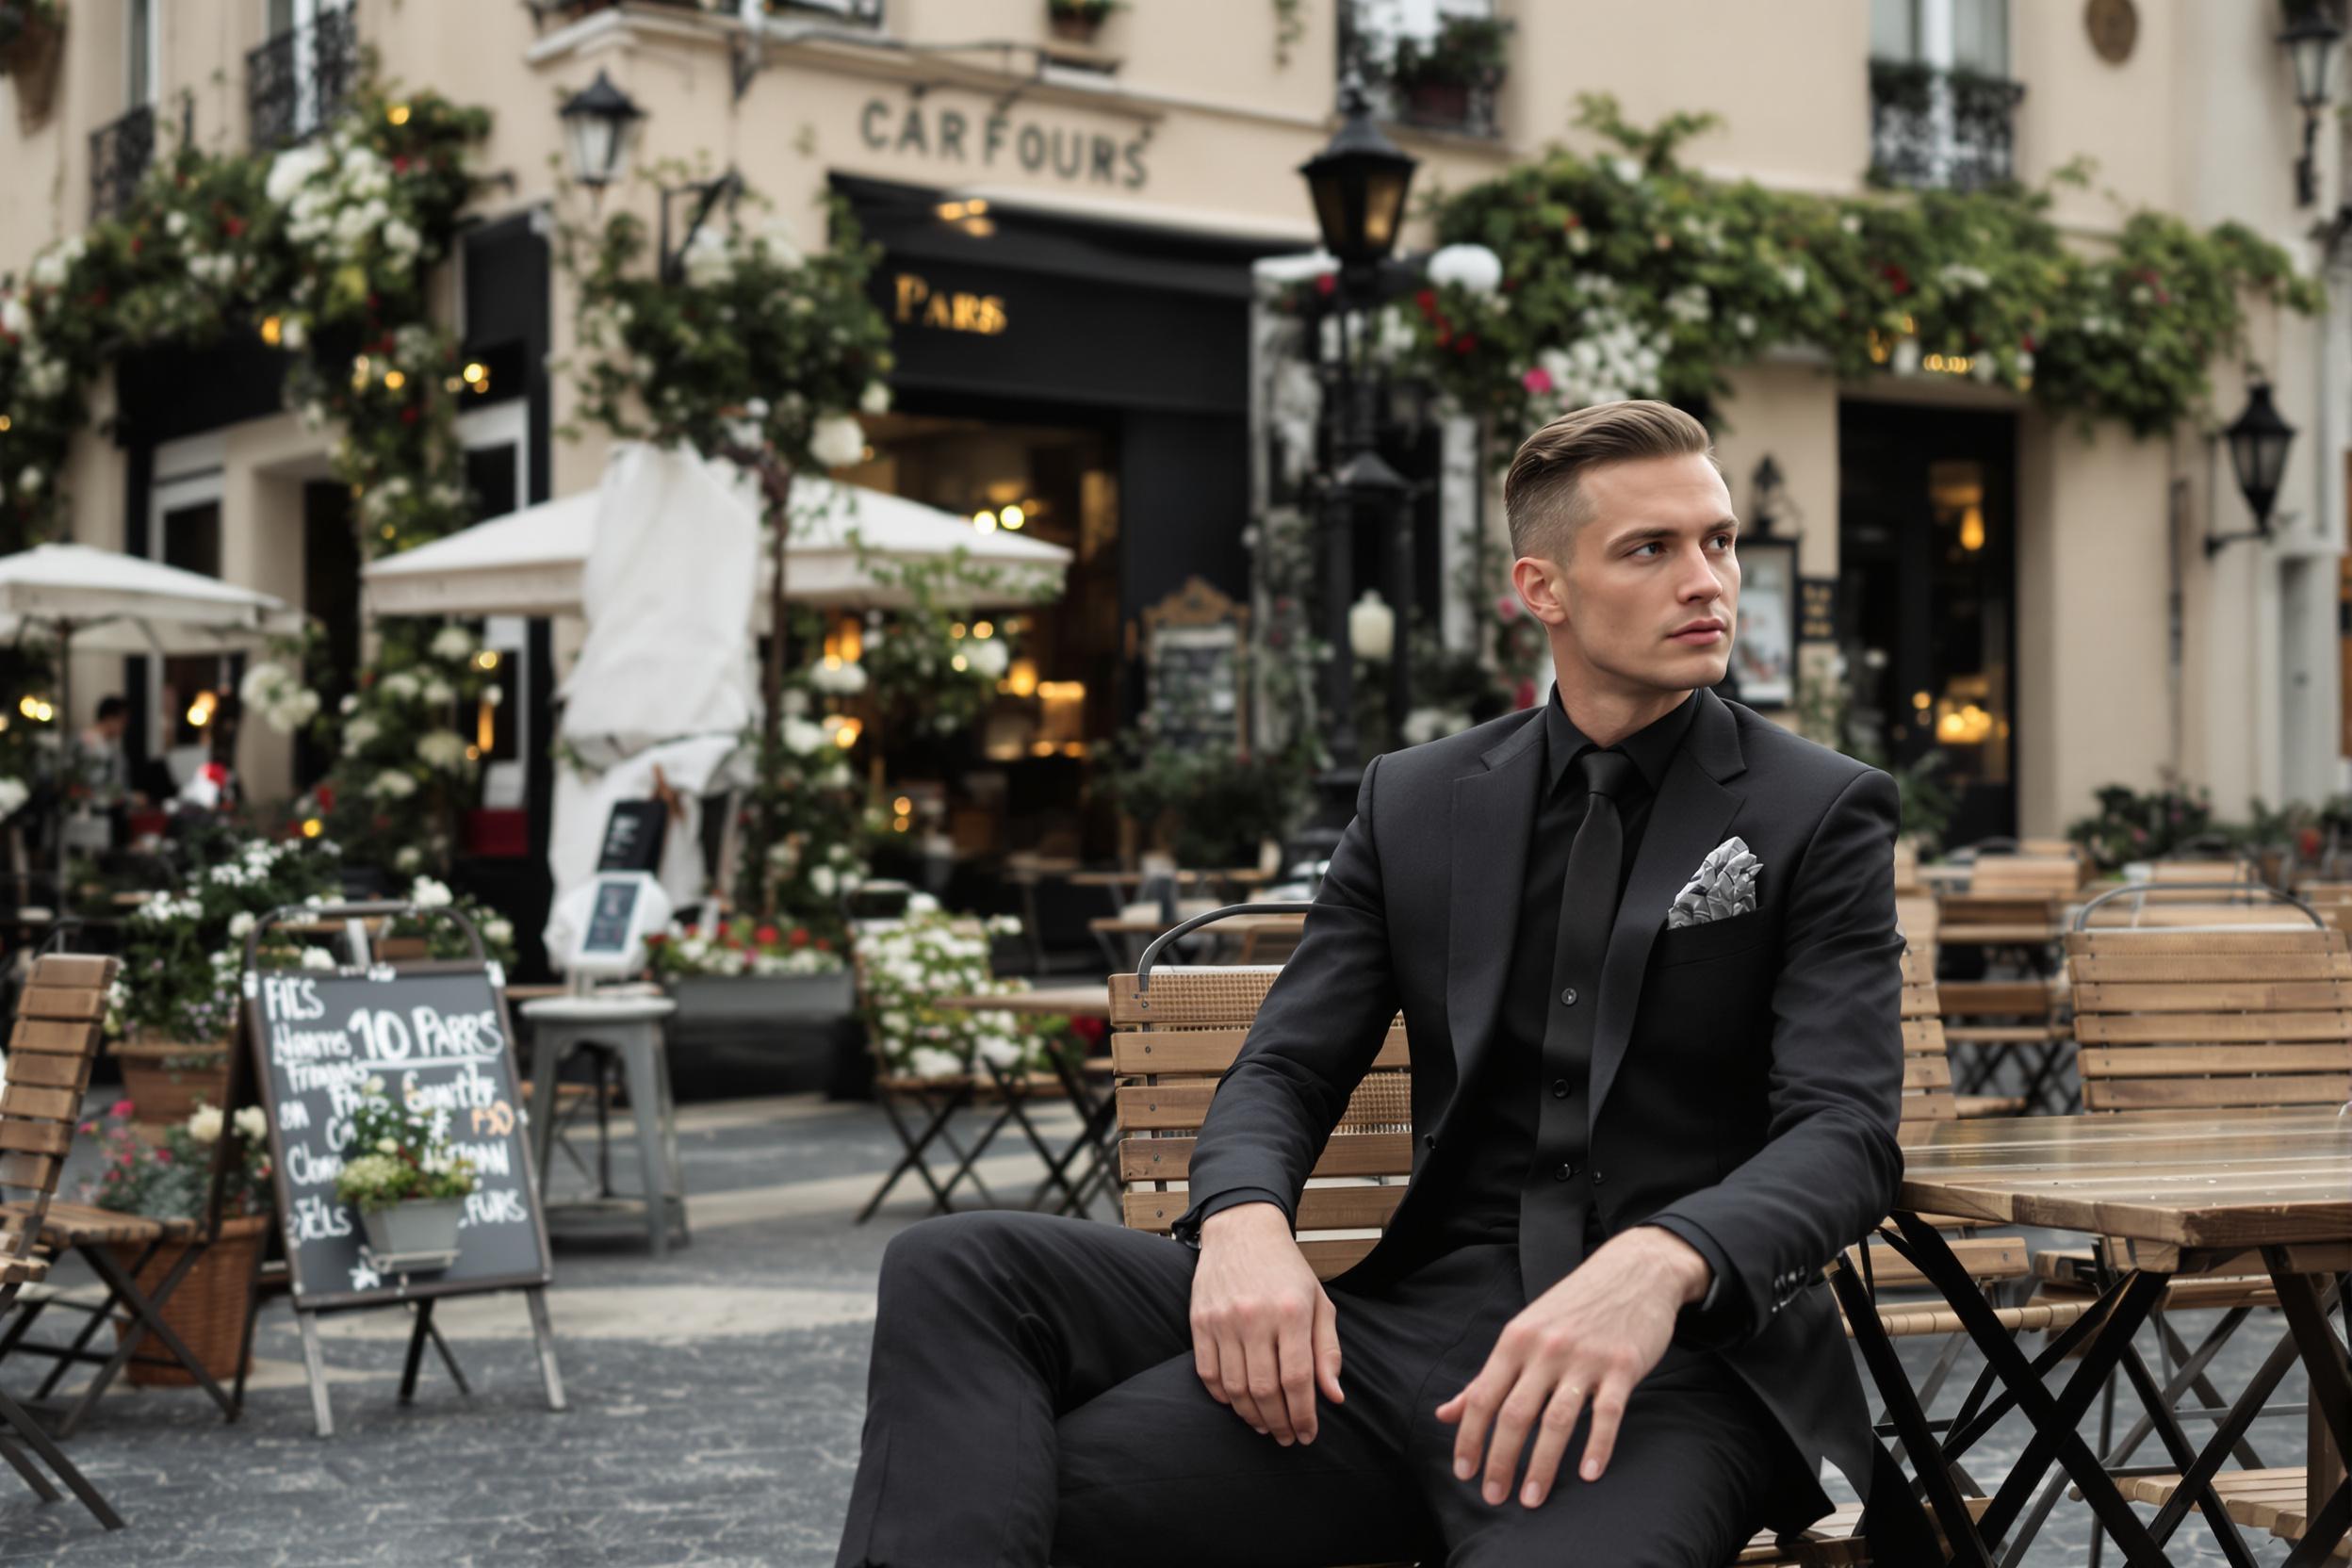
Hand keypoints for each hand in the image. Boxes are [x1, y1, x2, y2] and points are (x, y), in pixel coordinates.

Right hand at [1189, 1202, 1343, 1445]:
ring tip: (1264, 1425)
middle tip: (1286, 1438)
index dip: (1303, 1415)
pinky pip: (1207, 1373)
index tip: (1307, 1435)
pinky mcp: (1200, 1321)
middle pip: (1265, 1390)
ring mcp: (1223, 1320)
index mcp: (1292, 1312)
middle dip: (1278, 1423)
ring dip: (1250, 1416)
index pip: (1298, 1379)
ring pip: (1235, 1387)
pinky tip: (1237, 1403)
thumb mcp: (1319, 1302)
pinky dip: (1222, 1396)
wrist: (1242, 1230)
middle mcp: (1256, 1316)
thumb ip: (1328, 1350)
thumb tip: (1333, 1397)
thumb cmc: (1287, 1269)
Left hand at [1435, 1226, 1708, 1508]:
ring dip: (1542, 1464)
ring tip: (1531, 1498)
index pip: (1483, 1396)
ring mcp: (1585, 1358)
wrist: (1635, 1270)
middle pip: (1515, 1414)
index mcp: (1516, 1340)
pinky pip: (1608, 1414)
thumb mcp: (1524, 1332)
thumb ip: (1487, 1377)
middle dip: (1500, 1460)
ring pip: (1557, 1420)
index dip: (1470, 1437)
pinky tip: (1589, 1475)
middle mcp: (1545, 1349)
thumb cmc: (1573, 1307)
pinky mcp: (1622, 1366)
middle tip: (1493, 1497)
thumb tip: (1446, 1413)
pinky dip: (1598, 1446)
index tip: (1464, 1473)